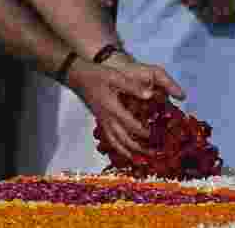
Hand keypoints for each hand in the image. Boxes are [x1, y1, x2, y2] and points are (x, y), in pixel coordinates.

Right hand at [65, 55, 183, 160]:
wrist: (78, 77)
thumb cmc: (97, 75)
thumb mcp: (115, 76)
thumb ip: (132, 86)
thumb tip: (150, 95)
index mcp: (113, 108)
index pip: (131, 125)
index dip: (144, 132)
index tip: (156, 136)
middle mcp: (107, 119)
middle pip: (124, 139)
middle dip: (139, 148)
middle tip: (152, 154)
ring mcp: (103, 121)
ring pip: (116, 143)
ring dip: (128, 152)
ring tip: (140, 160)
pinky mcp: (100, 121)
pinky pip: (109, 139)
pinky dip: (118, 148)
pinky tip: (124, 152)